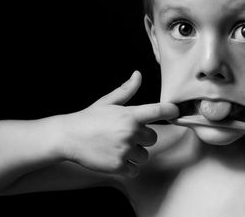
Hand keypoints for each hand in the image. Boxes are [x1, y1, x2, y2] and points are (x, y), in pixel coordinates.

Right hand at [59, 71, 178, 177]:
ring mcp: (125, 150)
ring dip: (135, 153)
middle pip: (153, 138)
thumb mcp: (108, 102)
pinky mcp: (118, 166)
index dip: (171, 111)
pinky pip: (135, 169)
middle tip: (125, 134)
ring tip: (118, 146)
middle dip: (142, 137)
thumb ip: (127, 90)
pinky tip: (116, 157)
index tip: (176, 112)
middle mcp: (131, 132)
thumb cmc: (90, 118)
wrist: (68, 137)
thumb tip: (138, 74)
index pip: (160, 111)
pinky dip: (128, 166)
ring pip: (144, 155)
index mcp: (130, 115)